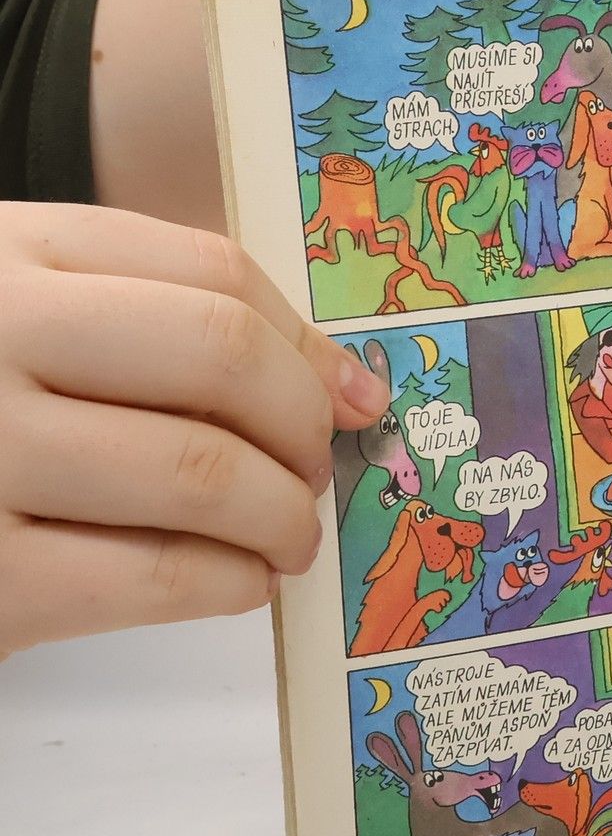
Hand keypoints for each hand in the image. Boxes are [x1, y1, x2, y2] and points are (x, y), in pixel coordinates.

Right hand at [0, 204, 389, 656]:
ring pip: (200, 470)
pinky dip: (227, 582)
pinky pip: (152, 576)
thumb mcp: (15, 315)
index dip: (307, 344)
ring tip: (287, 538)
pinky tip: (234, 582)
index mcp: (5, 252)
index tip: (352, 396)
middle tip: (316, 472)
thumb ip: (145, 319)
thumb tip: (341, 387)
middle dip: (301, 426)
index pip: (211, 275)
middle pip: (219, 357)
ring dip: (280, 516)